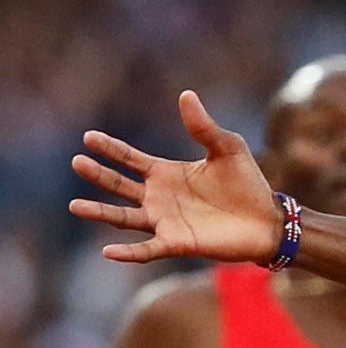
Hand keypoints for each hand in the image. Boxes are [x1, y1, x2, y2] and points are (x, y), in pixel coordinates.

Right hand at [71, 92, 283, 264]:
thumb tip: (186, 95)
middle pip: (119, 185)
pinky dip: (128, 252)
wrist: (269, 220)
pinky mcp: (177, 243)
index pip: (130, 159)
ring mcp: (165, 221)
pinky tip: (108, 251)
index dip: (110, 149)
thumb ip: (204, 127)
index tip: (88, 138)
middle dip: (99, 174)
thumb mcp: (228, 148)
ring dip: (101, 212)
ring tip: (75, 205)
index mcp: (167, 173)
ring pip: (124, 217)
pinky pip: (146, 249)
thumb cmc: (248, 184)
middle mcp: (159, 197)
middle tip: (78, 162)